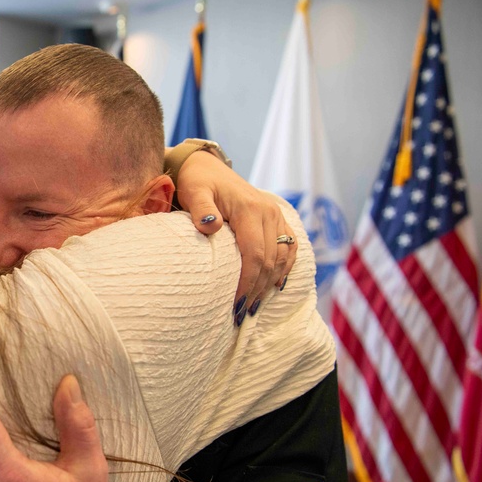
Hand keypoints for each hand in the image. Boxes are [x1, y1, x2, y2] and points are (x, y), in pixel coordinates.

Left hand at [176, 150, 295, 313]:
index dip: (248, 283)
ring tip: (254, 307)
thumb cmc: (197, 182)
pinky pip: (288, 246)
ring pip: (282, 256)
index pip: (255, 255)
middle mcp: (269, 212)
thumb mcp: (194, 192)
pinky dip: (285, 268)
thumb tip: (210, 226)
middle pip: (270, 260)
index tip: (236, 305)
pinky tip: (275, 286)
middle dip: (257, 290)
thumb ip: (201, 209)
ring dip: (270, 283)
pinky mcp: (276, 219)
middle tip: (242, 315)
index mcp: (250, 209)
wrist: (206, 167)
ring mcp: (275, 215)